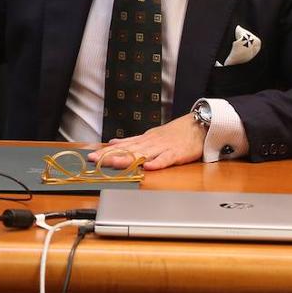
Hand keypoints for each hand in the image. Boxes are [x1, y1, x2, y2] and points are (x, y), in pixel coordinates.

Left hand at [89, 114, 205, 171]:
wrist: (199, 126)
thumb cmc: (175, 133)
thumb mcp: (150, 135)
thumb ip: (132, 141)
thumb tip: (113, 142)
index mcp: (144, 140)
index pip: (122, 146)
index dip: (106, 151)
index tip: (92, 156)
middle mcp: (151, 143)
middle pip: (128, 150)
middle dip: (111, 155)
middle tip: (95, 160)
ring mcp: (163, 148)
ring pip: (143, 154)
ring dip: (128, 158)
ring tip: (113, 163)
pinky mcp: (177, 153)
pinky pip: (166, 159)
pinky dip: (158, 163)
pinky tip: (148, 167)